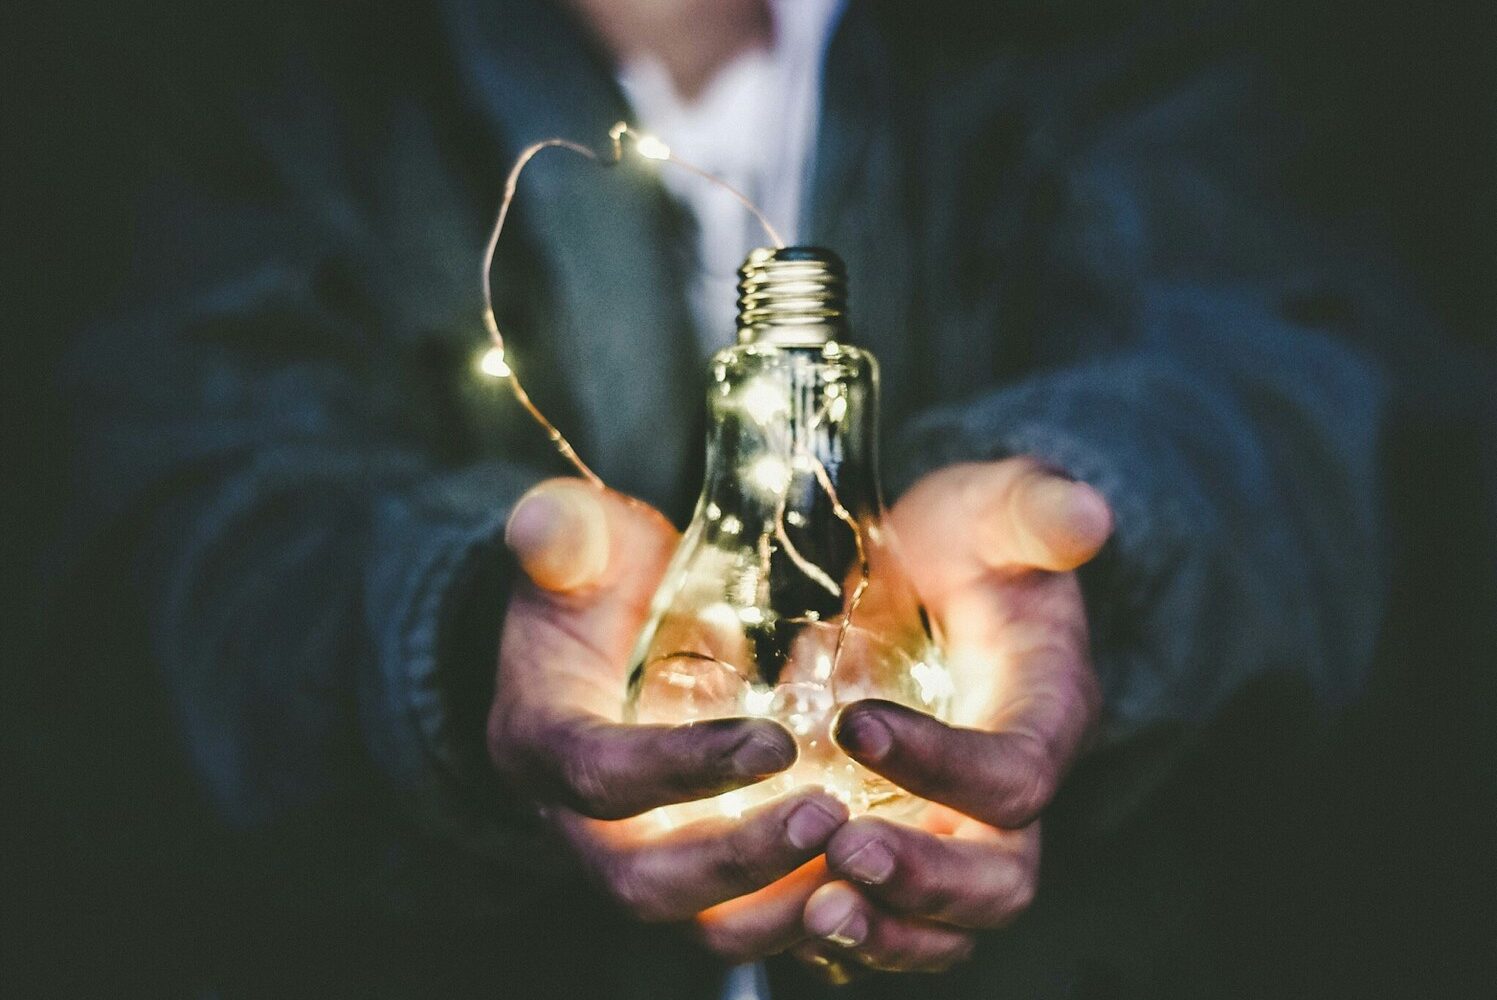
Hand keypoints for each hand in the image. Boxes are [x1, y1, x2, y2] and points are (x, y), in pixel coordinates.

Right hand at [488, 478, 848, 954]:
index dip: (681, 769)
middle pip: (645, 883)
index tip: (775, 742)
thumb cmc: (596, 583)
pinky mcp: (693, 876)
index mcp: (541, 742)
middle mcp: (578, 824)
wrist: (600, 635)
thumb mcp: (579, 543)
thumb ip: (564, 533)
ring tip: (864, 860)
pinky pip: (744, 923)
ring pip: (699, 925)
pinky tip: (873, 881)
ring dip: (781, 906)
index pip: (599, 776)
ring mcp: (637, 859)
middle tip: (830, 816)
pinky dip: (806, 916)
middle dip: (739, 861)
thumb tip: (542, 525)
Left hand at [800, 459, 1112, 973]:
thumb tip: (1086, 514)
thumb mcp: (995, 508)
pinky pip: (894, 922)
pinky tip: (786, 916)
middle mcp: (1011, 792)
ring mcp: (960, 829)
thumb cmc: (966, 542)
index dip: (944, 764)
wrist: (931, 574)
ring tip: (816, 914)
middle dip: (926, 879)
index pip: (1015, 772)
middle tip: (844, 852)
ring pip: (950, 924)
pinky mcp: (910, 845)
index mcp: (1046, 714)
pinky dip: (851, 937)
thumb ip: (1034, 510)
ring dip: (887, 930)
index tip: (852, 725)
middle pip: (1000, 877)